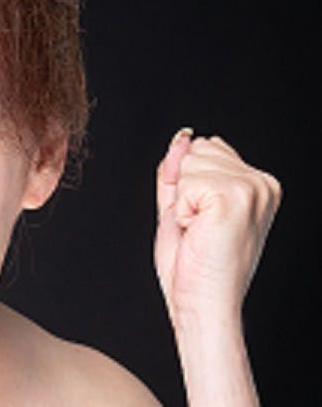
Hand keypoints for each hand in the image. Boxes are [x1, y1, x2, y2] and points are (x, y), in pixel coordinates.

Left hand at [154, 128, 280, 325]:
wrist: (203, 304)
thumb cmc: (193, 267)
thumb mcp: (178, 206)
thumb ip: (178, 170)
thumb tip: (182, 137)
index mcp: (255, 184)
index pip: (204, 146)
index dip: (187, 183)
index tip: (200, 219)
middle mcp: (262, 182)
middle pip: (195, 149)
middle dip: (183, 189)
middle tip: (197, 227)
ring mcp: (253, 188)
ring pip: (188, 163)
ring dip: (181, 201)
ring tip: (198, 230)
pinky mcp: (236, 196)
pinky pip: (185, 182)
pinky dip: (181, 210)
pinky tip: (198, 232)